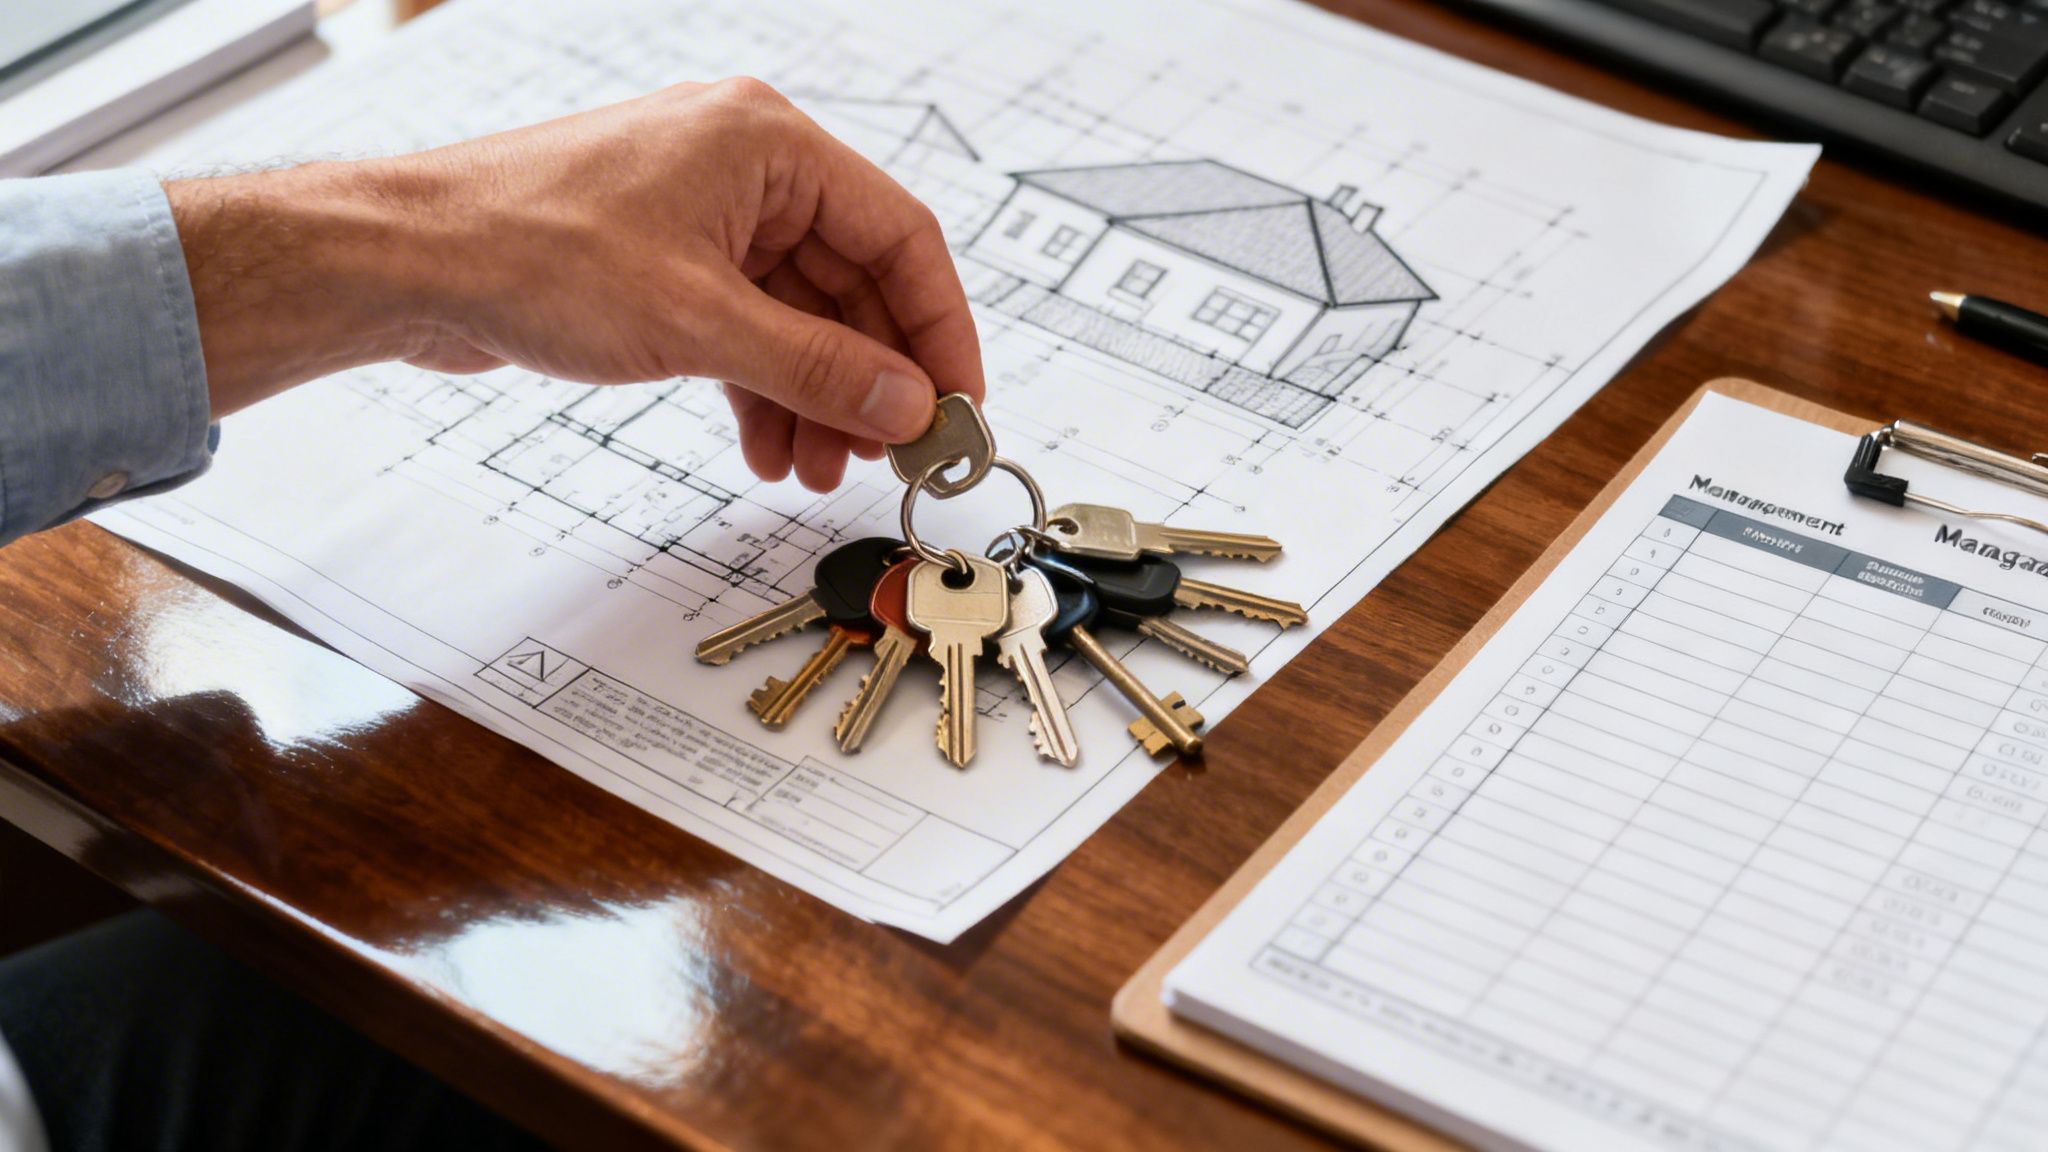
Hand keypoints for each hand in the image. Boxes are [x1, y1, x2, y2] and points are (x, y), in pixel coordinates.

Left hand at [167, 78, 983, 490]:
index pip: (899, 234)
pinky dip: (764, 386)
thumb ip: (817, 368)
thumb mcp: (697, 324)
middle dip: (871, 377)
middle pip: (852, 281)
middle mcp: (742, 167)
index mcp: (766, 142)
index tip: (958, 405)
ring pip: (799, 314)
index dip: (940, 328)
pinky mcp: (664, 262)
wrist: (405, 262)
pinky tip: (768, 446)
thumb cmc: (524, 249)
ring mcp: (701, 214)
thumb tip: (905, 403)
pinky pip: (746, 328)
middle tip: (896, 453)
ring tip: (823, 468)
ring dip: (818, 395)